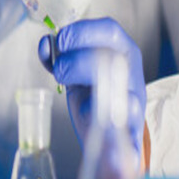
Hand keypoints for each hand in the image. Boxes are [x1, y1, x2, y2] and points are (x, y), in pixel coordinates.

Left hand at [38, 18, 145, 162]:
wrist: (108, 130)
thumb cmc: (92, 88)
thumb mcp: (76, 67)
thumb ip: (59, 55)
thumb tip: (45, 44)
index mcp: (120, 51)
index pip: (109, 30)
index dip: (83, 31)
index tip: (60, 40)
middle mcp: (129, 73)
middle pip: (110, 60)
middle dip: (78, 63)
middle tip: (59, 73)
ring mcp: (133, 104)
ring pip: (121, 96)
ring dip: (97, 99)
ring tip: (80, 106)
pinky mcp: (131, 134)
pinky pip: (128, 138)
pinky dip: (120, 145)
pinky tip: (110, 147)